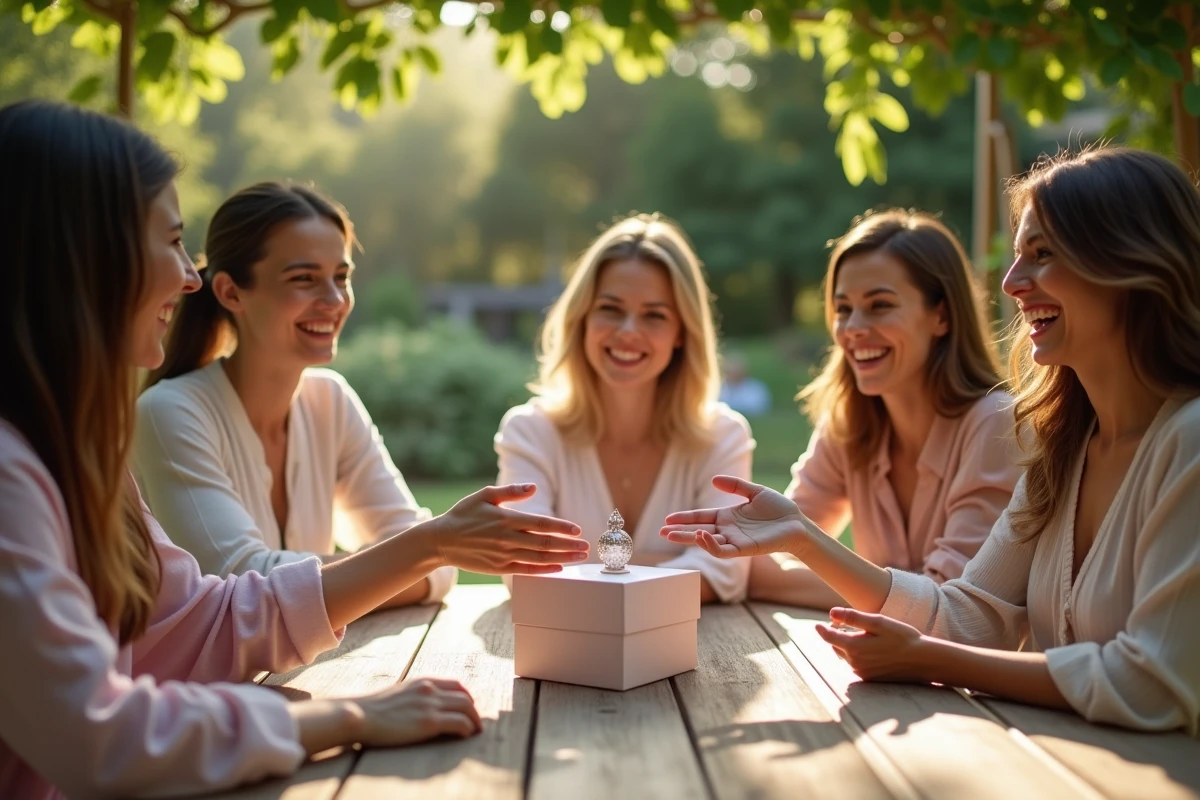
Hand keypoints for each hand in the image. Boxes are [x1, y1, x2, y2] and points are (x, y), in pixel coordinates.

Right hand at [354, 677, 481, 745]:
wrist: (359, 715)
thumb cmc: (373, 710)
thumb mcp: (399, 694)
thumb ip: (415, 696)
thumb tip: (423, 707)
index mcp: (423, 681)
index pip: (456, 684)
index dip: (466, 697)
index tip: (468, 708)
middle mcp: (430, 689)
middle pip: (465, 696)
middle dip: (474, 710)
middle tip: (476, 723)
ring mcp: (430, 705)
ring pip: (467, 708)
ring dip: (475, 721)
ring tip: (475, 731)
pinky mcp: (428, 722)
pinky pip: (460, 723)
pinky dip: (467, 729)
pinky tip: (465, 736)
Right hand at [425, 484, 588, 574]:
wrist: (441, 540)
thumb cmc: (463, 514)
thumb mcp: (484, 495)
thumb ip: (510, 491)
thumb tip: (533, 487)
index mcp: (506, 519)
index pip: (540, 523)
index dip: (561, 527)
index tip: (577, 530)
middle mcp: (507, 538)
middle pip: (544, 543)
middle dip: (568, 545)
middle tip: (587, 546)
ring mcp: (503, 555)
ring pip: (539, 558)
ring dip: (562, 558)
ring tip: (580, 557)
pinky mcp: (498, 568)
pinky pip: (526, 570)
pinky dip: (544, 570)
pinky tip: (558, 568)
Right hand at [658, 475, 809, 557]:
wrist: (798, 524)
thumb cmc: (779, 509)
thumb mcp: (755, 492)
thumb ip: (735, 486)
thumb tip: (713, 480)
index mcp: (728, 517)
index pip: (701, 518)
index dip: (684, 518)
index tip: (668, 519)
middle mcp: (728, 530)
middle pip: (698, 531)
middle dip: (679, 532)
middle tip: (661, 532)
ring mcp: (735, 541)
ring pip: (706, 543)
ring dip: (689, 538)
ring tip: (673, 533)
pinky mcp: (744, 549)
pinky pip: (723, 551)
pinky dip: (710, 545)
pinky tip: (700, 536)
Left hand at [814, 607, 931, 682]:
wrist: (923, 661)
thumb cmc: (902, 637)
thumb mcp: (878, 622)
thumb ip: (853, 617)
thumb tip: (831, 613)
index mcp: (854, 648)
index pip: (829, 637)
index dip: (822, 630)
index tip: (817, 625)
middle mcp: (855, 663)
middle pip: (837, 647)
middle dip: (838, 636)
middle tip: (846, 625)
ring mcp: (862, 673)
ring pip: (847, 656)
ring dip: (849, 646)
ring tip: (865, 636)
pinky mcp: (870, 678)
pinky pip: (857, 665)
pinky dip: (858, 655)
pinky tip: (874, 649)